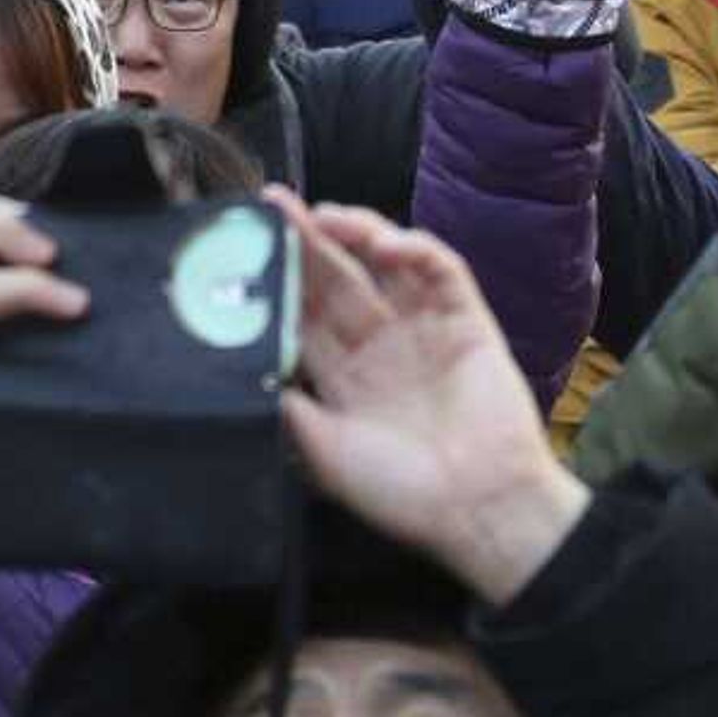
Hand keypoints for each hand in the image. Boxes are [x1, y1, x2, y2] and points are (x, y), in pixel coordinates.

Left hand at [280, 197, 585, 603]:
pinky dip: (416, 249)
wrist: (481, 511)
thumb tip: (236, 366)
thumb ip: (284, 404)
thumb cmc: (400, 493)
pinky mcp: (467, 324)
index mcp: (340, 374)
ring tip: (326, 216)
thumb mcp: (322, 451)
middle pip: (334, 278)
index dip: (275, 277)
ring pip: (385, 263)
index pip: (300, 310)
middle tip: (273, 204)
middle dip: (304, 240)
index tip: (244, 249)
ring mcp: (423, 330)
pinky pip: (442, 273)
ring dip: (358, 231)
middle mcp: (378, 345)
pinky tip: (388, 244)